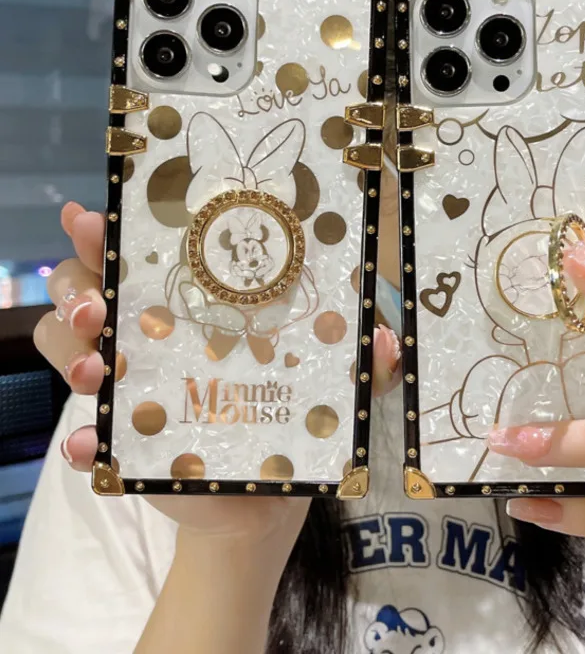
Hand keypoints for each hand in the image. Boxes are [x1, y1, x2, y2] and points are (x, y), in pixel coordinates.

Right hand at [34, 202, 400, 541]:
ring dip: (73, 350)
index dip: (110, 231)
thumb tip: (388, 340)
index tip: (97, 217)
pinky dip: (83, 439)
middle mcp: (150, 333)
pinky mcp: (125, 441)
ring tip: (101, 367)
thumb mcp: (332, 379)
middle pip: (86, 287)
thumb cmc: (294, 416)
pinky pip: (85, 434)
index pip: (141, 252)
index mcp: (195, 301)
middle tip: (101, 304)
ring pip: (69, 346)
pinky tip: (91, 445)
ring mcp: (131, 385)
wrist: (270, 493)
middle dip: (80, 285)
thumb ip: (366, 362)